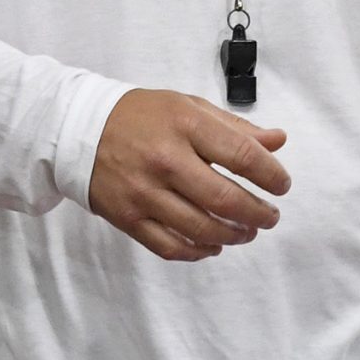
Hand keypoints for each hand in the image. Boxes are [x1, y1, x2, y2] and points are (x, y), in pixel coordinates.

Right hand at [87, 89, 289, 261]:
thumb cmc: (141, 116)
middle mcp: (165, 160)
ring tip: (247, 232)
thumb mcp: (188, 107)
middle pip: (225, 199)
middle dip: (258, 213)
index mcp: (185, 125)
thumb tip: (278, 142)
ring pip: (201, 228)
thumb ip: (234, 127)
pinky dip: (198, 252)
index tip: (281, 185)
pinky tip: (213, 246)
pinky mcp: (128, 218)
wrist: (77, 130)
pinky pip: (170, 247)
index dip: (271, 175)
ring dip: (233, 236)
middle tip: (270, 216)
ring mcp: (145, 193)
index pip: (242, 156)